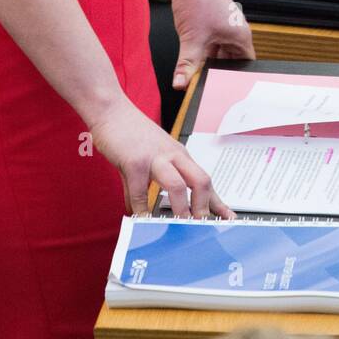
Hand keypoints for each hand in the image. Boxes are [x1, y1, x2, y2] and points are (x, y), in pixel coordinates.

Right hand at [87, 93, 235, 218]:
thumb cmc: (133, 134)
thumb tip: (148, 213)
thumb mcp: (154, 155)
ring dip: (180, 210)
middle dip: (203, 207)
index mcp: (180, 156)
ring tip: (178, 229)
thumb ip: (155, 183)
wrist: (111, 110)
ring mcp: (154, 158)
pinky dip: (140, 210)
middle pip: (200, 181)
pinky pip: (140, 192)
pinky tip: (139, 219)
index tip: (228, 220)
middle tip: (200, 228)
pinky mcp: (134, 162)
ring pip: (176, 186)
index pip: (204, 181)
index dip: (217, 203)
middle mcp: (173, 156)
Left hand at [170, 0, 255, 91]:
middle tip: (207, 84)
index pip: (245, 65)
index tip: (226, 89)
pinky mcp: (212, 21)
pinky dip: (203, 51)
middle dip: (219, 71)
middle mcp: (235, 30)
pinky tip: (191, 57)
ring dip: (209, 61)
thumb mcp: (192, 40)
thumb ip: (187, 65)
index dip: (236, 77)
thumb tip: (180, 84)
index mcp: (241, 36)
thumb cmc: (197, 1)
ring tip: (198, 73)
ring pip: (219, 51)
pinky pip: (211, 42)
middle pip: (231, 59)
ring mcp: (224, 25)